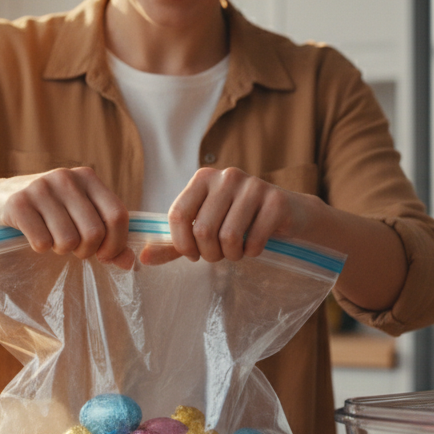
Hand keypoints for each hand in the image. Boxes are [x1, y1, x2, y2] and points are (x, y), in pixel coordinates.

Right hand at [0, 166, 134, 267]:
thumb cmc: (50, 211)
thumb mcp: (80, 216)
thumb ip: (108, 237)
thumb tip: (130, 263)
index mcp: (88, 177)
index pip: (117, 215)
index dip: (116, 243)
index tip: (105, 255)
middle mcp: (66, 178)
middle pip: (94, 232)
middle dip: (87, 251)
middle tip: (75, 250)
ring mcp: (41, 188)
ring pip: (68, 240)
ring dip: (63, 250)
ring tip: (55, 241)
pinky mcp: (18, 203)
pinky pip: (42, 242)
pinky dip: (41, 248)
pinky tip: (36, 237)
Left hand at [165, 167, 314, 262]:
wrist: (289, 214)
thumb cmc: (240, 222)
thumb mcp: (205, 229)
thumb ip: (176, 243)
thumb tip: (144, 257)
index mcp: (203, 178)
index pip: (178, 214)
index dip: (182, 244)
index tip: (193, 254)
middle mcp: (227, 176)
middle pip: (203, 230)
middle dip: (210, 254)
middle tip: (219, 256)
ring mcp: (253, 186)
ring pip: (228, 237)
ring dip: (231, 256)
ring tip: (237, 252)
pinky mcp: (275, 201)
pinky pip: (253, 240)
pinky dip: (252, 252)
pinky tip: (255, 247)